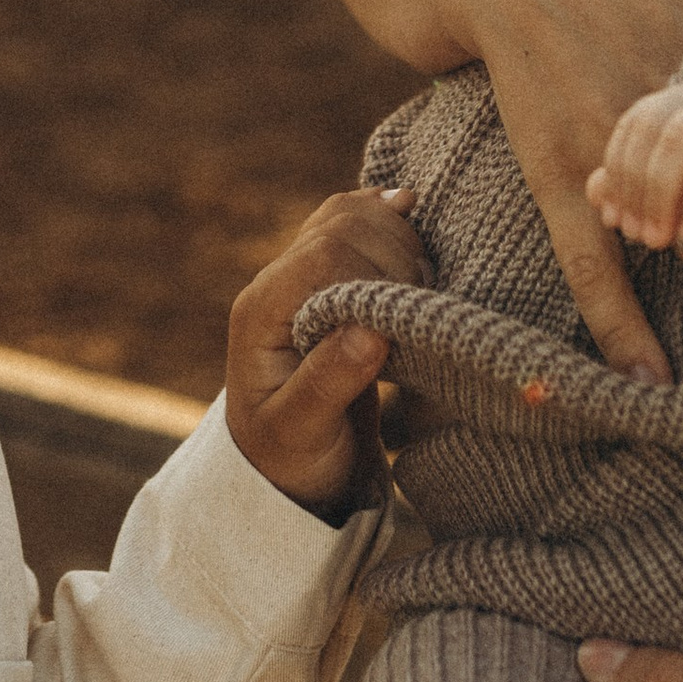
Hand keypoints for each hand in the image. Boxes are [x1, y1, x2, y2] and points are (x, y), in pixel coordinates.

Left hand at [225, 186, 425, 515]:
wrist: (286, 468)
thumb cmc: (291, 458)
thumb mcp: (301, 434)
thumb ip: (327, 384)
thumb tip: (368, 331)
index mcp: (262, 312)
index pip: (325, 255)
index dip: (378, 274)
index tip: (404, 322)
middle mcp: (277, 282)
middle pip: (343, 225)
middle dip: (395, 255)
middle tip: (420, 308)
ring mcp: (302, 275)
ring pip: (353, 215)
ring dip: (399, 238)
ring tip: (421, 290)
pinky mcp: (331, 277)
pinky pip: (359, 224)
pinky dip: (390, 220)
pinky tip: (412, 214)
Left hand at [593, 68, 682, 271]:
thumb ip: (643, 188)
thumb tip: (592, 191)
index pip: (637, 121)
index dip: (619, 171)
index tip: (616, 221)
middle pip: (652, 125)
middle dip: (635, 186)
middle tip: (639, 236)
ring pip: (680, 137)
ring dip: (661, 194)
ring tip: (662, 239)